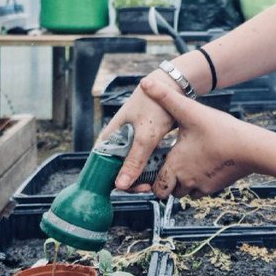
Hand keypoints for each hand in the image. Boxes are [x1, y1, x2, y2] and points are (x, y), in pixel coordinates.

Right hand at [107, 72, 182, 190]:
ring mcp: (129, 140)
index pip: (102, 167)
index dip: (114, 181)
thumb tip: (120, 185)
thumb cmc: (155, 106)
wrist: (172, 86)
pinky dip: (148, 167)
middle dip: (131, 181)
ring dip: (140, 176)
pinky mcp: (142, 140)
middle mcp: (116, 140)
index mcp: (109, 137)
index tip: (133, 189)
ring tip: (155, 182)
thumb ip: (134, 160)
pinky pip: (141, 159)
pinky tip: (159, 172)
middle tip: (148, 188)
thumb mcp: (146, 135)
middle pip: (117, 169)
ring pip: (130, 165)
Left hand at [137, 76, 254, 198]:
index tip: (156, 166)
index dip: (153, 178)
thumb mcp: (190, 110)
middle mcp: (185, 180)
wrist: (250, 148)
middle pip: (167, 192)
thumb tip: (147, 83)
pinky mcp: (215, 187)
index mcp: (175, 164)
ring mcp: (201, 186)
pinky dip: (198, 184)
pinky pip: (200, 192)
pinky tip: (202, 167)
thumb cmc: (220, 130)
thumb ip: (166, 97)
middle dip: (166, 183)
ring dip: (182, 184)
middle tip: (169, 168)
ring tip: (186, 165)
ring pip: (184, 193)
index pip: (155, 185)